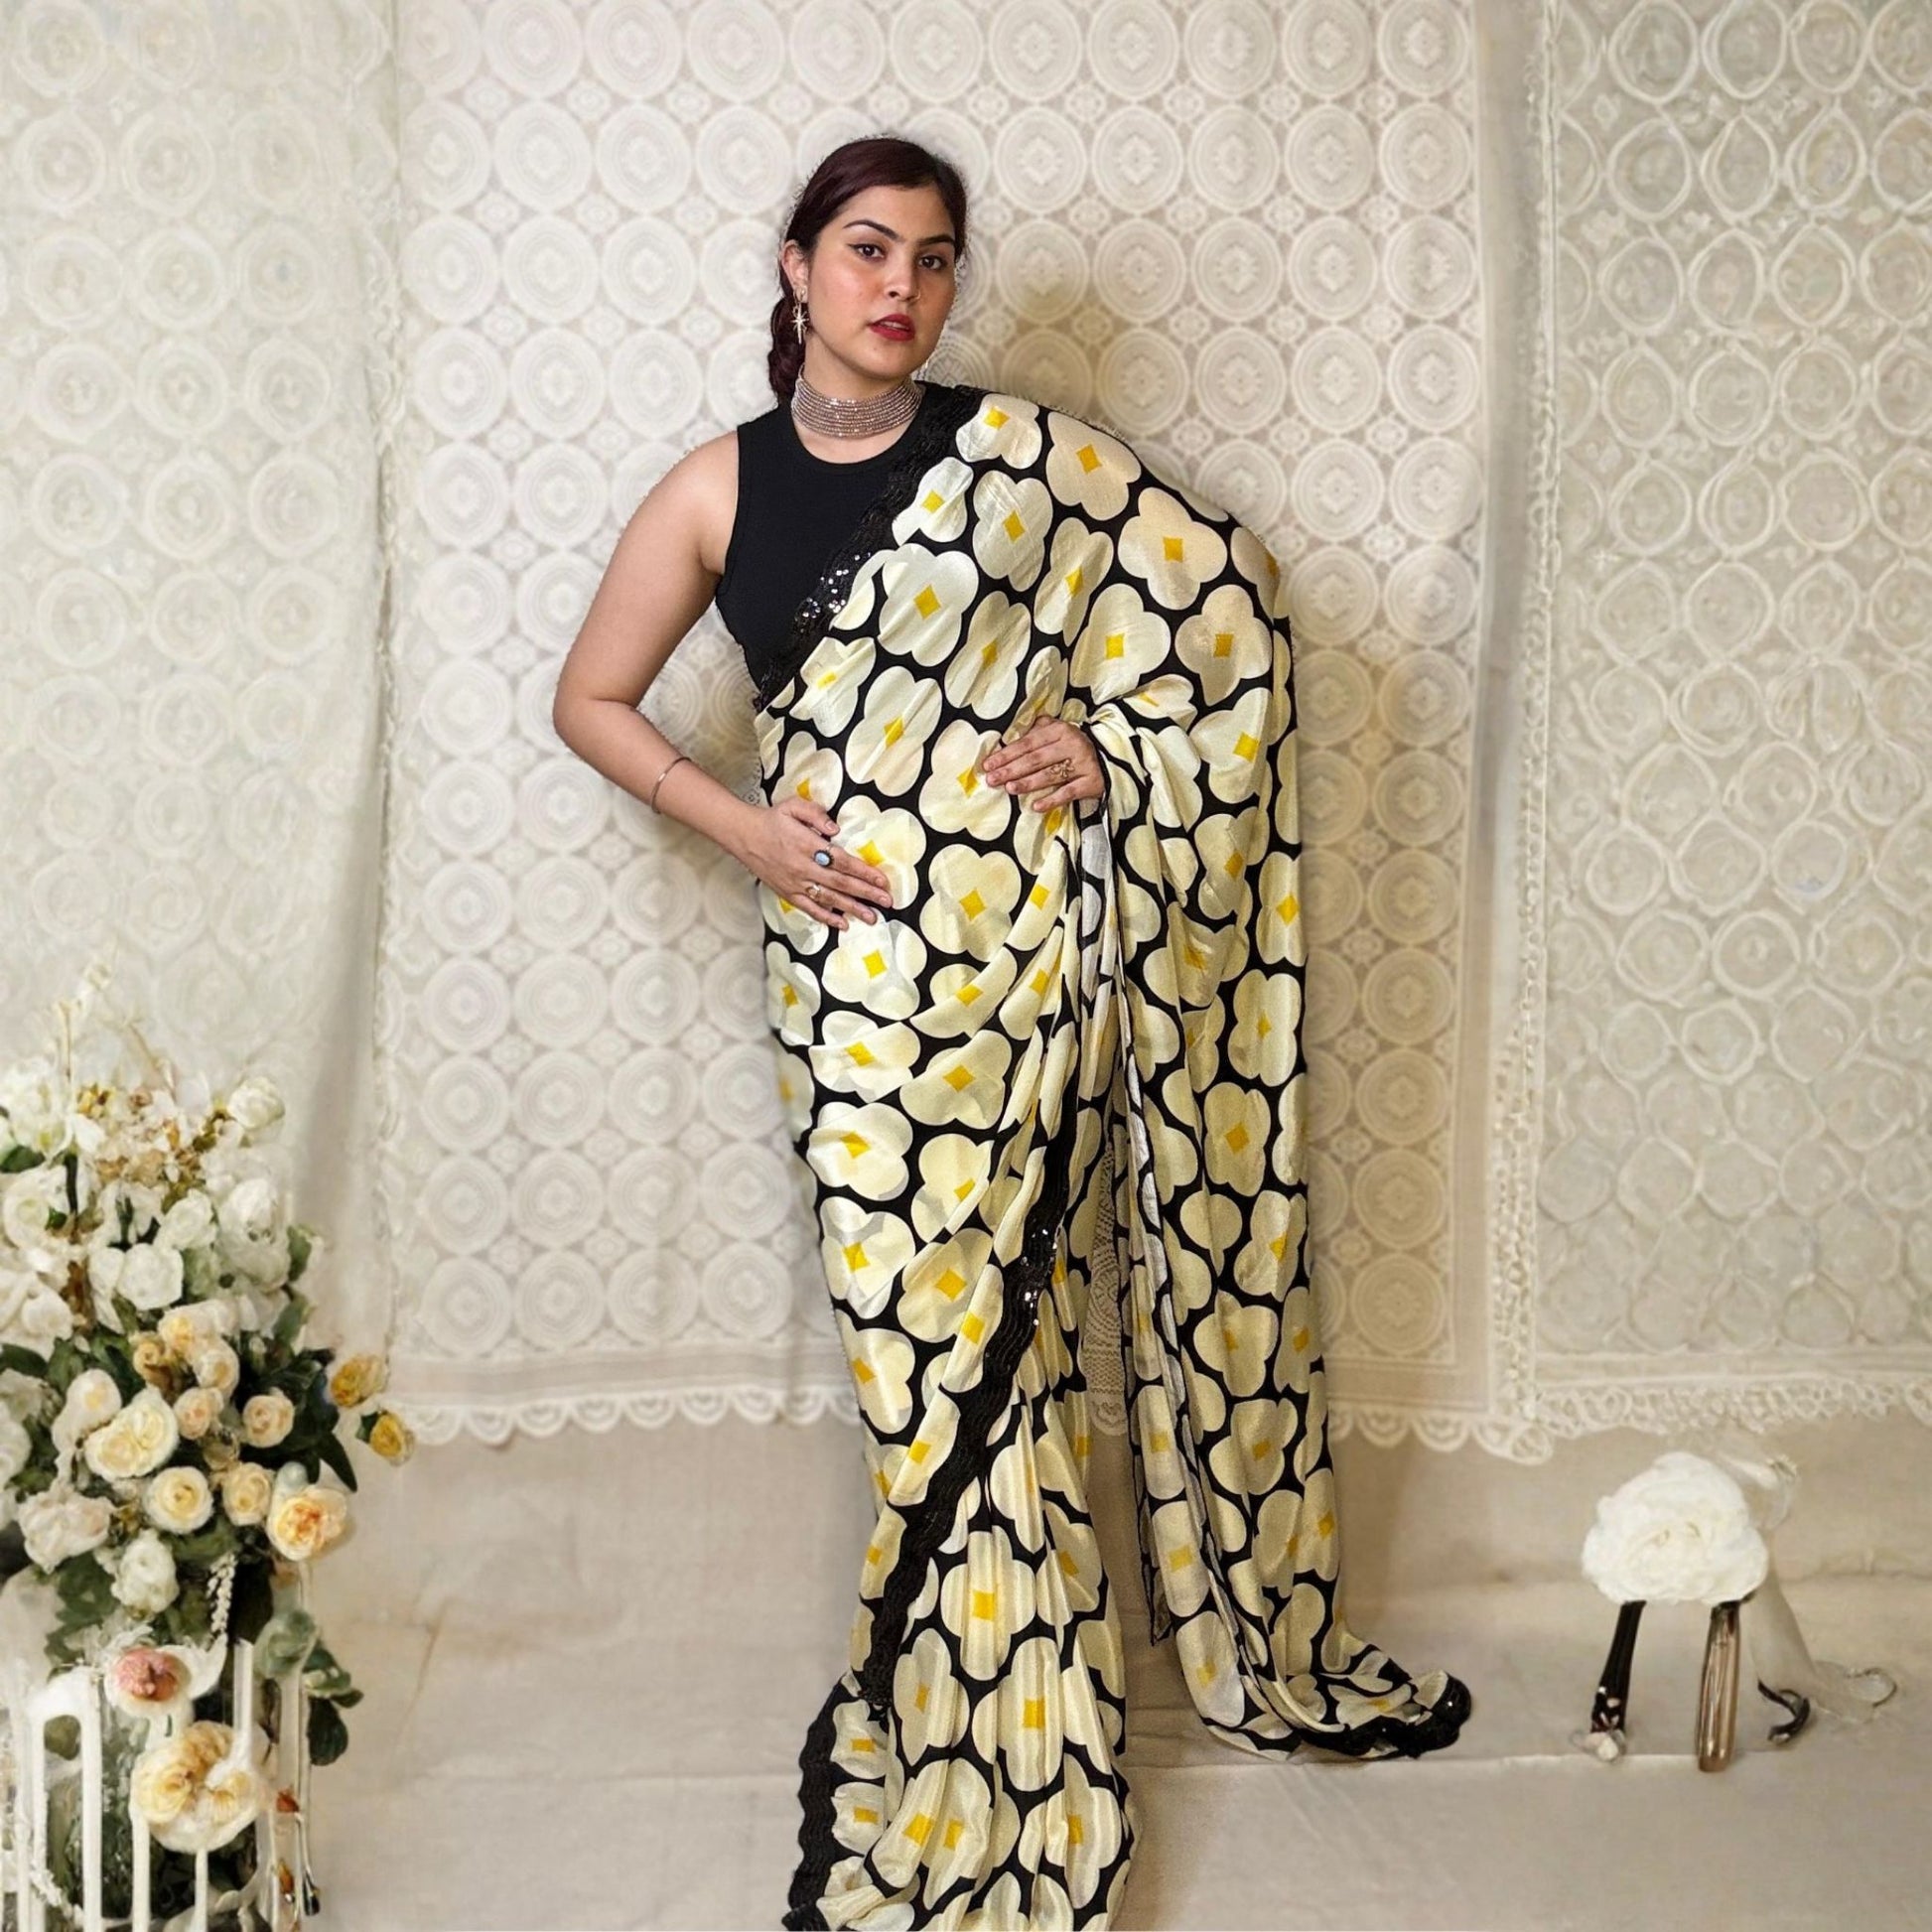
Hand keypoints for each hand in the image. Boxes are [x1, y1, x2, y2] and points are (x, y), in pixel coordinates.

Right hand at [738, 795, 892, 931]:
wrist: (743, 836)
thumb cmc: (772, 820)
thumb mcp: (792, 806)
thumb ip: (815, 813)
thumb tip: (835, 828)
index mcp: (806, 845)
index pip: (841, 861)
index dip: (863, 871)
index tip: (881, 879)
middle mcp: (802, 867)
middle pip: (840, 883)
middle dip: (865, 893)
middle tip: (887, 901)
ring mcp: (795, 883)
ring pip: (828, 899)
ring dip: (852, 909)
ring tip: (872, 917)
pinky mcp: (787, 893)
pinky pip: (809, 909)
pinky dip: (826, 918)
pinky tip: (843, 924)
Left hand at [980, 716, 1103, 811]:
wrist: (1111, 759)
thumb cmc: (1073, 747)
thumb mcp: (1058, 733)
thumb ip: (1036, 731)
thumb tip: (1007, 736)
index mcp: (1060, 730)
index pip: (1028, 743)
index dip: (1007, 754)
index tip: (989, 765)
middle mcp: (1073, 744)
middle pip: (1036, 759)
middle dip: (1011, 770)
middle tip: (992, 780)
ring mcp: (1083, 764)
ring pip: (1050, 775)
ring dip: (1028, 783)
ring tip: (1009, 789)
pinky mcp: (1092, 782)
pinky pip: (1068, 793)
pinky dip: (1051, 800)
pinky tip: (1035, 806)